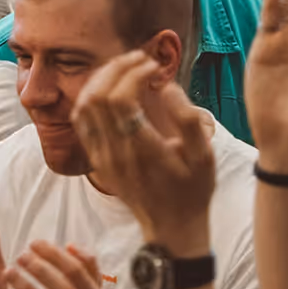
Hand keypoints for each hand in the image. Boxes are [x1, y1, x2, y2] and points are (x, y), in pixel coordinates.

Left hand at [71, 51, 213, 253]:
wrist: (170, 229)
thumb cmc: (192, 192)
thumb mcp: (205, 156)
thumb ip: (188, 119)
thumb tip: (166, 87)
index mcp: (140, 149)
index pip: (120, 99)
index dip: (134, 74)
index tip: (154, 67)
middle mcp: (114, 152)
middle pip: (97, 96)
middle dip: (116, 68)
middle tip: (139, 59)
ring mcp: (102, 157)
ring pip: (84, 107)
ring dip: (101, 80)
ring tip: (125, 68)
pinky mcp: (97, 160)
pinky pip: (82, 122)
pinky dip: (91, 98)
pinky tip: (111, 90)